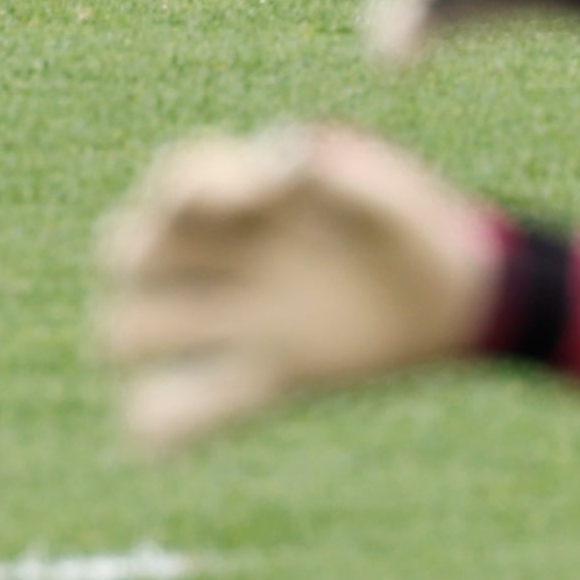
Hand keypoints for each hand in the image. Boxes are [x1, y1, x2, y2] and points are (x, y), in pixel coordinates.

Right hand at [91, 123, 502, 453]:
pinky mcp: (254, 383)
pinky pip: (164, 416)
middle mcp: (219, 257)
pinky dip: (166, 422)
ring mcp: (229, 324)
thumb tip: (277, 157)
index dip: (191, 187)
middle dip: (151, 255)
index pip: (173, 180)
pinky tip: (235, 397)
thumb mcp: (393, 193)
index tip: (255, 195)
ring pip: (125, 331)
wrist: (458, 298)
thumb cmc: (417, 230)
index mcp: (246, 196)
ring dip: (152, 335)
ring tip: (235, 332)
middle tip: (230, 268)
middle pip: (121, 250)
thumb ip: (339, 172)